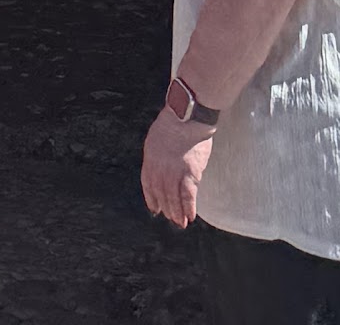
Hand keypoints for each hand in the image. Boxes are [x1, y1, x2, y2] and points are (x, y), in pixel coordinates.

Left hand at [139, 111, 210, 229]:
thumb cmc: (173, 122)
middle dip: (166, 208)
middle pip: (162, 194)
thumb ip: (157, 154)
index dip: (152, 199)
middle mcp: (160, 169)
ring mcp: (174, 173)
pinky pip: (188, 196)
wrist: (187, 116)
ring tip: (180, 223)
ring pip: (174, 199)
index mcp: (150, 159)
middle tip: (171, 218)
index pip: (148, 184)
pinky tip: (190, 216)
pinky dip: (189, 208)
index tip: (155, 209)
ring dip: (177, 213)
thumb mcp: (156, 137)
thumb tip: (160, 165)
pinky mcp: (190, 174)